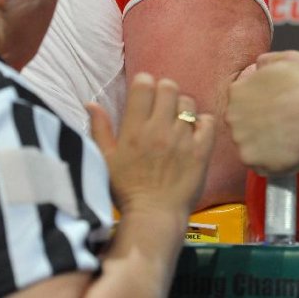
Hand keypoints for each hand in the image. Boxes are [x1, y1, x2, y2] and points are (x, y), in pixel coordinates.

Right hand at [87, 73, 214, 216]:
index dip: (145, 83)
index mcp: (134, 130)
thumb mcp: (104, 159)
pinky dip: (203, 122)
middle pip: (169, 87)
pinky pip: (208, 121)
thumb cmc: (125, 189)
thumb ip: (99, 129)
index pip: (143, 86)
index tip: (145, 91)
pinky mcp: (201, 150)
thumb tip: (91, 103)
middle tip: (162, 103)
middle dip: (165, 90)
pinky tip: (195, 131)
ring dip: (183, 107)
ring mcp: (182, 139)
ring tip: (177, 119)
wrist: (153, 215)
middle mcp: (159, 130)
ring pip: (188, 103)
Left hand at [227, 51, 298, 175]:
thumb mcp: (288, 59)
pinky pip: (259, 165)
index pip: (240, 102)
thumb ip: (268, 61)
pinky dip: (272, 162)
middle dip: (257, 127)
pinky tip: (288, 153)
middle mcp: (232, 116)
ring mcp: (240, 140)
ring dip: (264, 146)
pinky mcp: (251, 161)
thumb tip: (259, 65)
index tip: (275, 110)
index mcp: (237, 92)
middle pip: (241, 126)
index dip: (259, 107)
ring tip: (287, 141)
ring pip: (249, 147)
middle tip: (282, 127)